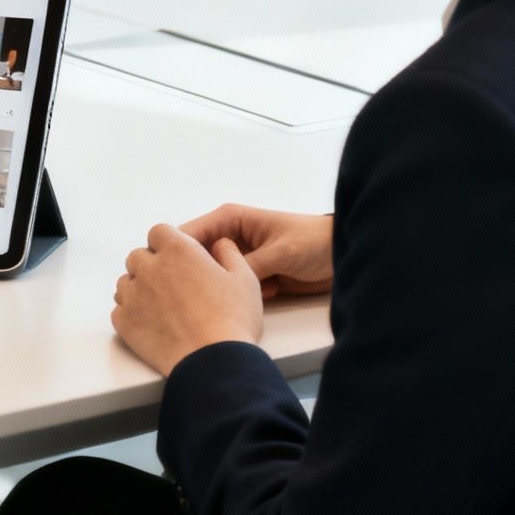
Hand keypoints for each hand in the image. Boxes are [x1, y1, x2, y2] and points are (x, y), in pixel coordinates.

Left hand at [112, 224, 262, 374]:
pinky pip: (119, 309)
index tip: (180, 259)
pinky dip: (132, 313)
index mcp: (177, 251)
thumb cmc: (232, 320)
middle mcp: (149, 268)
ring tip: (163, 307)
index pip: (158, 232)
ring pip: (126, 282)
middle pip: (138, 256)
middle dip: (152, 265)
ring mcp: (133, 295)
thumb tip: (220, 244)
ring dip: (139, 288)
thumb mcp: (244, 278)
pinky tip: (152, 323)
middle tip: (174, 286)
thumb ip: (229, 252)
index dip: (168, 243)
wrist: (213, 363)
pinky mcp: (124, 322)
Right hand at [179, 204, 333, 298]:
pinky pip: (233, 288)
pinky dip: (243, 295)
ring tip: (244, 294)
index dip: (175, 254)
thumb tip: (218, 280)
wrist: (343, 256)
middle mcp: (228, 237)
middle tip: (204, 295)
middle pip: (196, 259)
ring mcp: (239, 258)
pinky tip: (266, 295)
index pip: (188, 234)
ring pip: (214, 277)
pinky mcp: (251, 275)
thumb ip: (248, 265)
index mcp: (230, 219)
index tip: (171, 278)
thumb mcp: (280, 253)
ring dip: (224, 288)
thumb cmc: (313, 243)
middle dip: (198, 277)